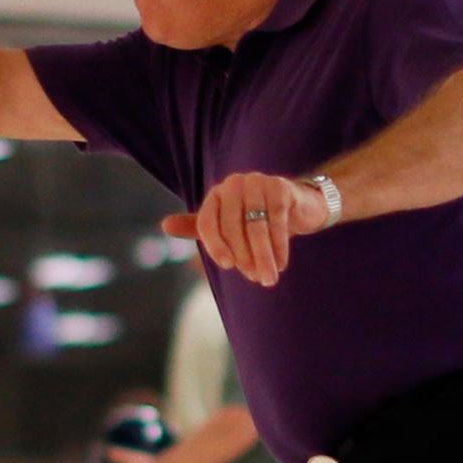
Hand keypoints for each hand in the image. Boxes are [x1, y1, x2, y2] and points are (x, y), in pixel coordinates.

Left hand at [161, 172, 328, 287]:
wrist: (298, 205)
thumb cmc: (257, 219)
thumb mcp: (226, 225)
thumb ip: (199, 227)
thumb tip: (164, 225)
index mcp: (216, 195)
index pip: (206, 223)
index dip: (215, 247)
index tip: (228, 267)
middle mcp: (233, 184)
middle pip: (232, 228)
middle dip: (244, 257)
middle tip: (256, 279)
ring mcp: (257, 183)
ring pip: (256, 228)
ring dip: (263, 258)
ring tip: (269, 278)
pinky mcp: (280, 187)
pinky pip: (276, 222)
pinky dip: (279, 247)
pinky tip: (281, 263)